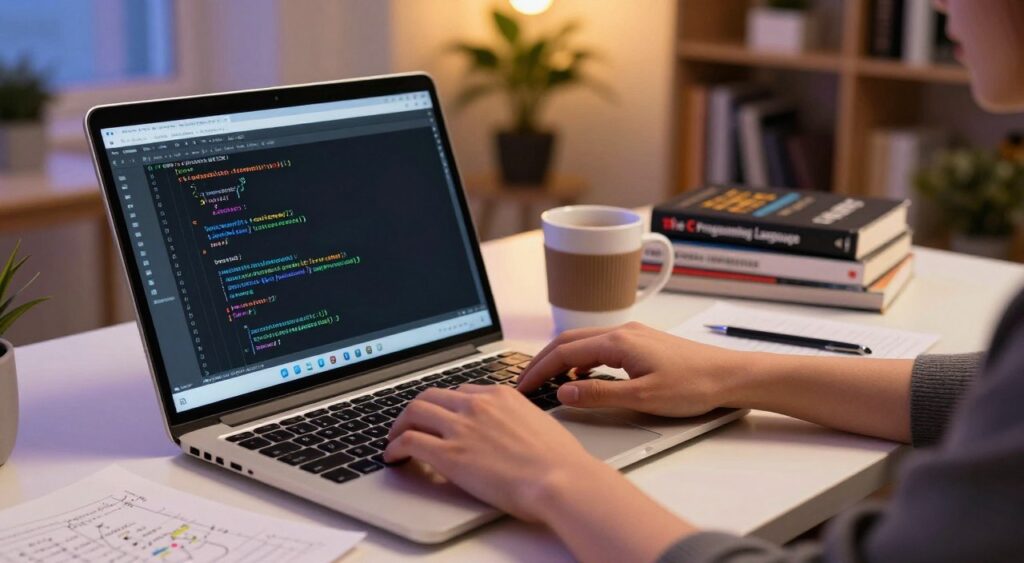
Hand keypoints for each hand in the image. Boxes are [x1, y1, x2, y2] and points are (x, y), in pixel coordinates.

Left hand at [383, 384, 607, 521]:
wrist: (559, 479)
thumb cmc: (559, 461)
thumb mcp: (540, 424)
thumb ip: (518, 420)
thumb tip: (512, 431)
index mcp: (501, 395)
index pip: (462, 391)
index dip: (446, 404)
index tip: (441, 416)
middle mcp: (477, 405)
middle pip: (432, 395)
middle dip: (417, 409)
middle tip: (410, 423)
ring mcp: (461, 427)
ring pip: (414, 412)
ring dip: (399, 425)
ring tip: (394, 438)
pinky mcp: (448, 454)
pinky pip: (409, 441)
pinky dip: (394, 447)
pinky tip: (392, 456)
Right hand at [517, 322, 750, 417]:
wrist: (730, 376)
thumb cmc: (694, 386)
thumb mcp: (642, 398)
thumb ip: (599, 396)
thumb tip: (564, 394)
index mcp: (618, 342)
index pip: (563, 353)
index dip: (538, 371)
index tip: (522, 387)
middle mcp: (622, 332)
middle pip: (568, 341)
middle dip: (543, 361)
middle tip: (525, 383)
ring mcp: (633, 335)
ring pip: (584, 343)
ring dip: (561, 360)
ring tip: (547, 382)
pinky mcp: (642, 343)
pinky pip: (600, 347)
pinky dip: (581, 360)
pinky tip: (583, 378)